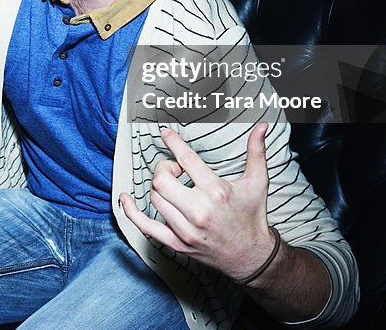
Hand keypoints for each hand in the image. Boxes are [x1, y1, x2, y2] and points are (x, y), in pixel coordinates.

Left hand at [120, 124, 277, 282]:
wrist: (251, 257)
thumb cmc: (253, 217)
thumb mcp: (258, 182)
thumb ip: (256, 152)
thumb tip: (261, 127)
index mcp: (216, 192)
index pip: (186, 160)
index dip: (173, 142)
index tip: (165, 134)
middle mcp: (199, 211)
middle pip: (162, 180)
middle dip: (164, 167)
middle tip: (174, 168)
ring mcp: (186, 230)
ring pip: (155, 198)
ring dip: (158, 186)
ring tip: (172, 184)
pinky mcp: (177, 243)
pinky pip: (146, 226)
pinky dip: (131, 212)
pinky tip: (124, 199)